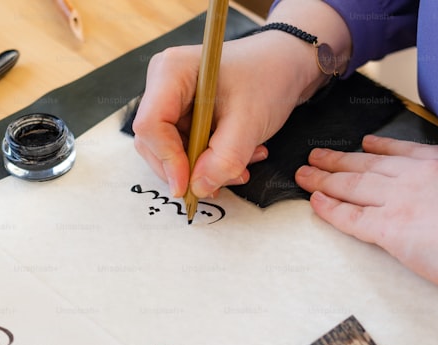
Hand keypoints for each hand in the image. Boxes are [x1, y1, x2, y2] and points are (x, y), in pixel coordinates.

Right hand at [133, 36, 305, 198]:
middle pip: (154, 142)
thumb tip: (197, 187)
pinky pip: (185, 147)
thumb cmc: (269, 77)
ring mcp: (172, 99)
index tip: (190, 185)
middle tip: (222, 181)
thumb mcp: (250, 122)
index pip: (151, 125)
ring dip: (204, 168)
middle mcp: (163, 84)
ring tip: (240, 168)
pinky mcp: (183, 113)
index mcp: (171, 72)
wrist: (286, 64)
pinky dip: (210, 161)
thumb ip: (224, 159)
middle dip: (188, 169)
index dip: (167, 160)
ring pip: (171, 150)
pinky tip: (238, 157)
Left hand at [296, 135, 437, 336]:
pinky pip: (352, 217)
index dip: (379, 149)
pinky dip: (330, 209)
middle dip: (339, 161)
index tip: (364, 145)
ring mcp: (403, 200)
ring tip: (304, 174)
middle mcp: (421, 175)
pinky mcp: (393, 230)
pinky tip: (314, 203)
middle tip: (317, 156)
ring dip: (324, 179)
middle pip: (370, 166)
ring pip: (354, 186)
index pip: (406, 152)